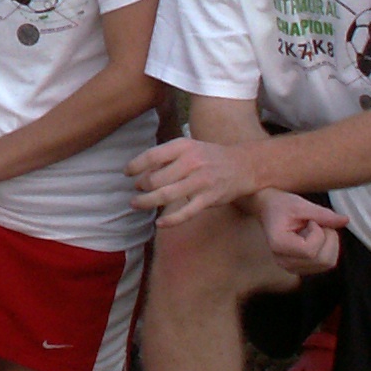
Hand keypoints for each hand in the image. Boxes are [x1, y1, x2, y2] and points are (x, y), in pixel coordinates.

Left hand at [126, 135, 259, 225]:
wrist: (244, 165)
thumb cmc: (209, 156)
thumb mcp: (189, 147)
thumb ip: (168, 156)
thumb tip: (141, 171)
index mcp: (184, 146)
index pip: (152, 156)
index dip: (135, 165)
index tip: (126, 173)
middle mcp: (191, 162)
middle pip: (156, 178)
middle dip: (141, 186)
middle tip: (135, 190)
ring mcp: (201, 182)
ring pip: (166, 195)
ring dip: (147, 202)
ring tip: (136, 204)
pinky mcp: (208, 199)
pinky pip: (185, 213)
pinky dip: (171, 220)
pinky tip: (159, 223)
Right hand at [255, 190, 346, 274]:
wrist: (267, 210)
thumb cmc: (280, 205)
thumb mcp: (300, 205)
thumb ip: (323, 214)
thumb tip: (346, 220)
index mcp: (279, 245)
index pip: (310, 251)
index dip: (318, 233)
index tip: (311, 220)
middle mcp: (283, 261)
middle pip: (323, 260)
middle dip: (328, 238)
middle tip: (318, 223)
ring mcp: (291, 267)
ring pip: (327, 264)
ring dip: (329, 244)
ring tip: (316, 230)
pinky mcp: (300, 268)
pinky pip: (325, 264)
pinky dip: (327, 249)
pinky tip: (315, 238)